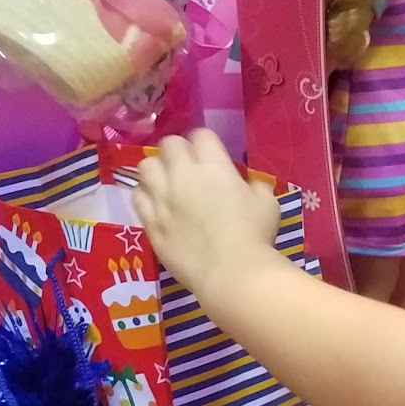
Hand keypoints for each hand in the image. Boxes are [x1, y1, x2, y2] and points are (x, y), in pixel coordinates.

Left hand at [134, 130, 280, 298]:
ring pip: (146, 166)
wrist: (231, 271)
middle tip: (187, 167)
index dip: (205, 142)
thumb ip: (254, 187)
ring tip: (166, 183)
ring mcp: (161, 198)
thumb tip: (247, 186)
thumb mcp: (267, 203)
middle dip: (178, 151)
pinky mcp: (150, 221)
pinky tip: (156, 204)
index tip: (210, 154)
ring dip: (157, 170)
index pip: (200, 134)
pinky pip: (137, 197)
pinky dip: (145, 196)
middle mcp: (182, 174)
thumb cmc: (254, 234)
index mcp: (213, 164)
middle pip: (169, 144)